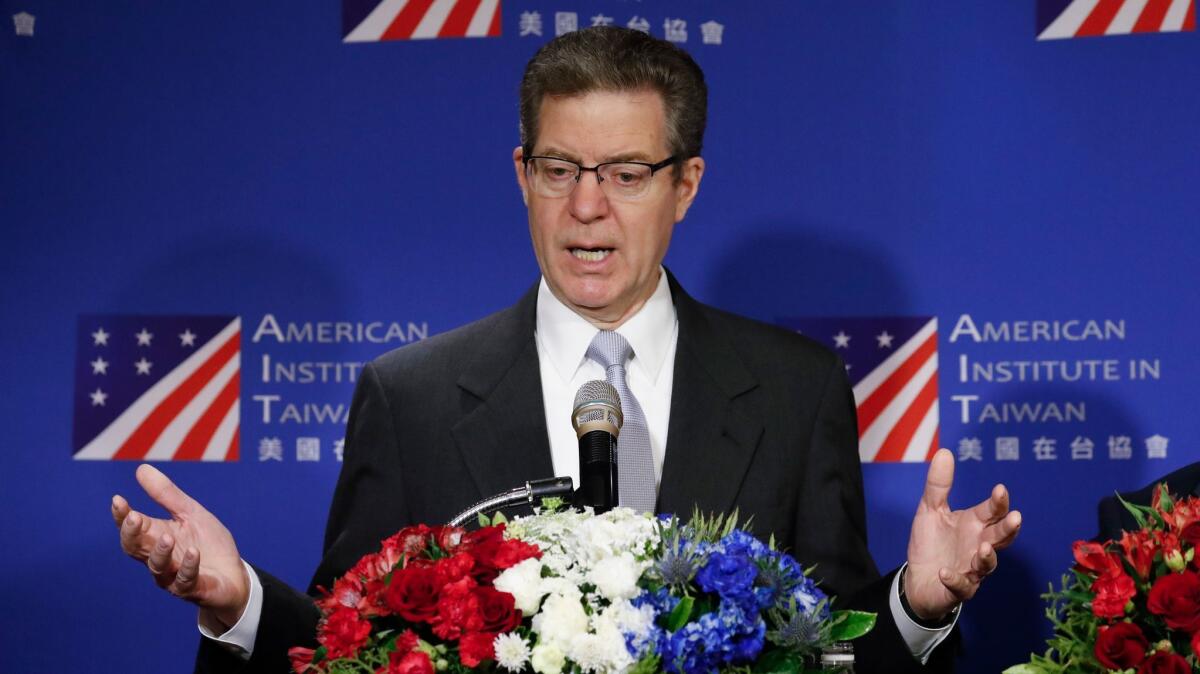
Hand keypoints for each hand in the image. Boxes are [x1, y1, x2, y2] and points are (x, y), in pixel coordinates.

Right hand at [112, 464, 248, 629]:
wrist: (234, 574)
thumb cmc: (208, 543)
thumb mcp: (191, 513)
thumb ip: (167, 495)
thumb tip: (141, 468)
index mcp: (156, 537)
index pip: (132, 528)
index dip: (122, 516)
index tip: (118, 500)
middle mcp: (159, 558)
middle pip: (134, 549)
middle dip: (132, 534)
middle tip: (134, 518)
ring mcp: (173, 576)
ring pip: (157, 567)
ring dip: (160, 552)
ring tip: (167, 537)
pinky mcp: (193, 589)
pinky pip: (186, 580)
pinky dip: (189, 566)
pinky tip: (193, 552)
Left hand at [903, 449, 1021, 619]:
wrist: (916, 579)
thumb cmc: (930, 543)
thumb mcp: (930, 510)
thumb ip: (939, 485)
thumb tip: (944, 451)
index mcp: (974, 524)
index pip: (992, 511)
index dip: (998, 502)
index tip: (1000, 490)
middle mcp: (978, 545)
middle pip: (1000, 537)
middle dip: (1008, 528)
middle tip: (1016, 517)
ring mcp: (972, 569)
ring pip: (987, 565)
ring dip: (987, 556)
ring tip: (983, 547)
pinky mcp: (959, 589)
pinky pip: (962, 587)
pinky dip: (955, 580)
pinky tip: (945, 572)